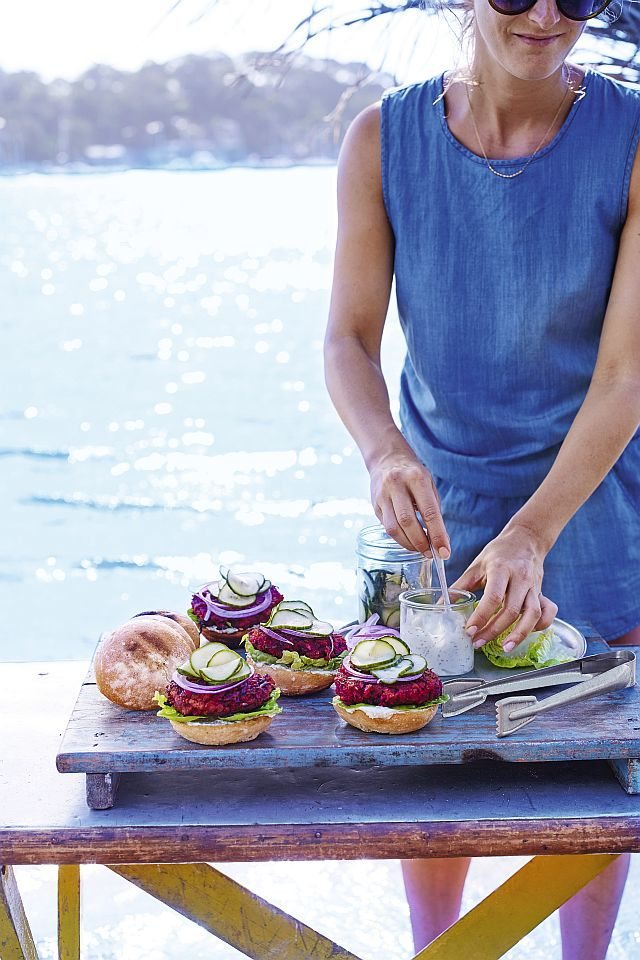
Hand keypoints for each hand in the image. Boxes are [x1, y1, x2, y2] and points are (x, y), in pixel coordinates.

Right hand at [369, 451, 450, 557]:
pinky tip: (408, 540)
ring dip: (408, 544)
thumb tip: (440, 540)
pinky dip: (399, 538)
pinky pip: (387, 527)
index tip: (444, 552)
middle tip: (430, 554)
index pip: (429, 512)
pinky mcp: (375, 505)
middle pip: (408, 522)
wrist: (387, 459)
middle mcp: (396, 485)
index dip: (437, 535)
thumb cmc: (413, 474)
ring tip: (420, 549)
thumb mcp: (429, 485)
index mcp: (416, 478)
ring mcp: (382, 495)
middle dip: (421, 542)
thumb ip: (434, 510)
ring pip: (393, 528)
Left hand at [449, 521, 557, 649]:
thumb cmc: (498, 553)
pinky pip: (547, 612)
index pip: (493, 597)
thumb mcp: (476, 566)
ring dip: (519, 634)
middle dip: (494, 630)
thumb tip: (441, 606)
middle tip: (478, 642)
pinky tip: (525, 633)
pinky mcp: (543, 592)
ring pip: (532, 614)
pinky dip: (540, 626)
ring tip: (504, 648)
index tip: (469, 630)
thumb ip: (459, 587)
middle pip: (511, 610)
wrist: (525, 539)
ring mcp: (534, 586)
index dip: (481, 616)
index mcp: (501, 569)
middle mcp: (521, 578)